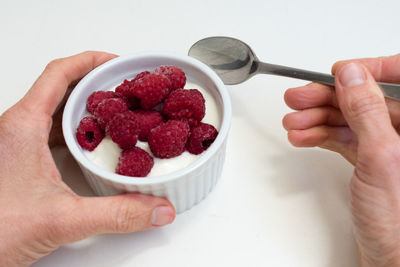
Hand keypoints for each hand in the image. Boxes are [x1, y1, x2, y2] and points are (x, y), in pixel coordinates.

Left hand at [0, 51, 174, 266]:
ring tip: (113, 112)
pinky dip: (73, 130)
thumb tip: (157, 209)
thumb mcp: (62, 218)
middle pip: (59, 88)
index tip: (116, 62)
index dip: (90, 61)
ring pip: (54, 110)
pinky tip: (90, 144)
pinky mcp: (19, 160)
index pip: (59, 74)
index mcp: (23, 126)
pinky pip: (49, 132)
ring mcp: (16, 144)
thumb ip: (117, 213)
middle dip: (93, 84)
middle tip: (123, 89)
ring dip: (84, 107)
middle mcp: (17, 129)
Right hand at [283, 55, 399, 265]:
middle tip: (300, 96)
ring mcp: (388, 147)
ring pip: (351, 120)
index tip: (340, 73)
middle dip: (329, 98)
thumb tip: (352, 76)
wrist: (390, 260)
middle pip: (366, 100)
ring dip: (318, 119)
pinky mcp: (370, 161)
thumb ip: (367, 112)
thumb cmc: (398, 223)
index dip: (370, 71)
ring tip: (294, 121)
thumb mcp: (381, 158)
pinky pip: (344, 139)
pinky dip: (321, 136)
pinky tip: (303, 136)